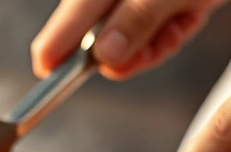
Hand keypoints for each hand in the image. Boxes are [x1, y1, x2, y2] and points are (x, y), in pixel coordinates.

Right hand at [31, 0, 224, 79]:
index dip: (57, 39)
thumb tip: (104, 56)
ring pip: (132, 32)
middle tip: (125, 63)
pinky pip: (159, 27)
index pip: (77, 8)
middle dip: (120, 47)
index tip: (45, 66)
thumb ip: (137, 18)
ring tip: (174, 28)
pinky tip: (185, 22)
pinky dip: (170, 35)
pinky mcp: (170, 0)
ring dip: (151, 43)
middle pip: (102, 23)